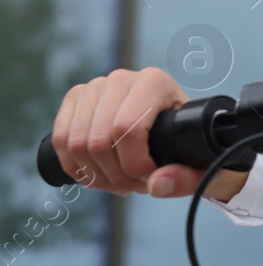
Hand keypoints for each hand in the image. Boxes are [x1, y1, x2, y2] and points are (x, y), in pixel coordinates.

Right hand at [51, 67, 250, 200]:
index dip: (133, 165)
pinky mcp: (74, 100)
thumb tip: (156, 184)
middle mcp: (121, 78)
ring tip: (119, 183)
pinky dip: (75, 167)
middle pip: (99, 140)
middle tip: (134, 186)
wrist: (173, 125)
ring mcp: (94, 87)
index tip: (148, 179)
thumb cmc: (189, 141)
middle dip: (115, 175)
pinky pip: (60, 140)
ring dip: (95, 175)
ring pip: (77, 143)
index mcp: (155, 82)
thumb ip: (188, 177)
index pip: (127, 130)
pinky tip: (95, 177)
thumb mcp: (200, 160)